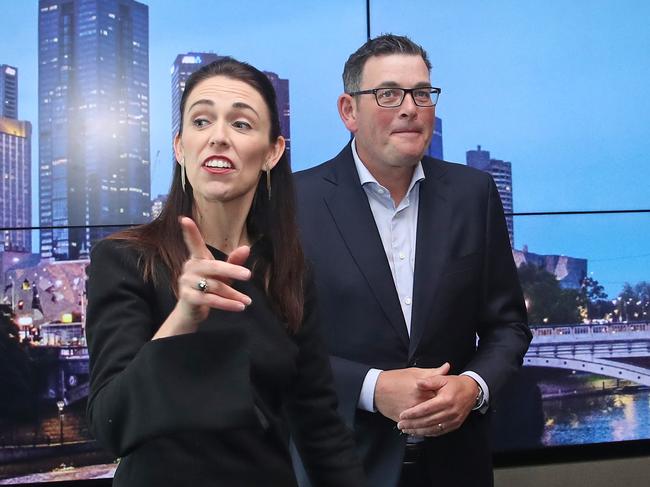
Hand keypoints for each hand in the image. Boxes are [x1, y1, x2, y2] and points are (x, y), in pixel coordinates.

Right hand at [153, 217, 251, 338]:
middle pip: (214, 266)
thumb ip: (234, 262)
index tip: (184, 219)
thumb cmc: (208, 289)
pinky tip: (240, 306)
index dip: (190, 231)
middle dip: (232, 270)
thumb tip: (247, 248)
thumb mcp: (223, 275)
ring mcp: (186, 282)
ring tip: (247, 301)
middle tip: (248, 275)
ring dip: (233, 295)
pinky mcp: (188, 297)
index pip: (193, 243)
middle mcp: (190, 268)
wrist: (191, 312)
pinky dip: (227, 304)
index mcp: (198, 259)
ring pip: (215, 286)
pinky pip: (211, 299)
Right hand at [374, 363, 449, 421]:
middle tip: (449, 411)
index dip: (448, 398)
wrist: (376, 389)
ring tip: (440, 421)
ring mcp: (410, 413)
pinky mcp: (403, 420)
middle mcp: (417, 403)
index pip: (441, 397)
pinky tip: (428, 428)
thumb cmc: (395, 379)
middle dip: (443, 412)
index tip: (452, 398)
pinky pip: (416, 427)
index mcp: (422, 390)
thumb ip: (433, 372)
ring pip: (427, 422)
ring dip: (434, 423)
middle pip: (435, 412)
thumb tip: (447, 367)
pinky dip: (422, 428)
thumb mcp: (415, 372)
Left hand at [397, 374, 478, 436]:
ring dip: (418, 431)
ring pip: (433, 429)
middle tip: (401, 425)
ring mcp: (453, 420)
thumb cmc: (455, 384)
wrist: (471, 391)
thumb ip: (429, 381)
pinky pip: (439, 432)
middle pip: (427, 421)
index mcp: (446, 399)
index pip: (426, 409)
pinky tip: (419, 432)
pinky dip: (428, 433)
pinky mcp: (455, 425)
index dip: (413, 413)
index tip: (402, 415)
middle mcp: (450, 412)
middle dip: (412, 424)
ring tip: (407, 430)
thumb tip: (418, 383)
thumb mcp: (442, 378)